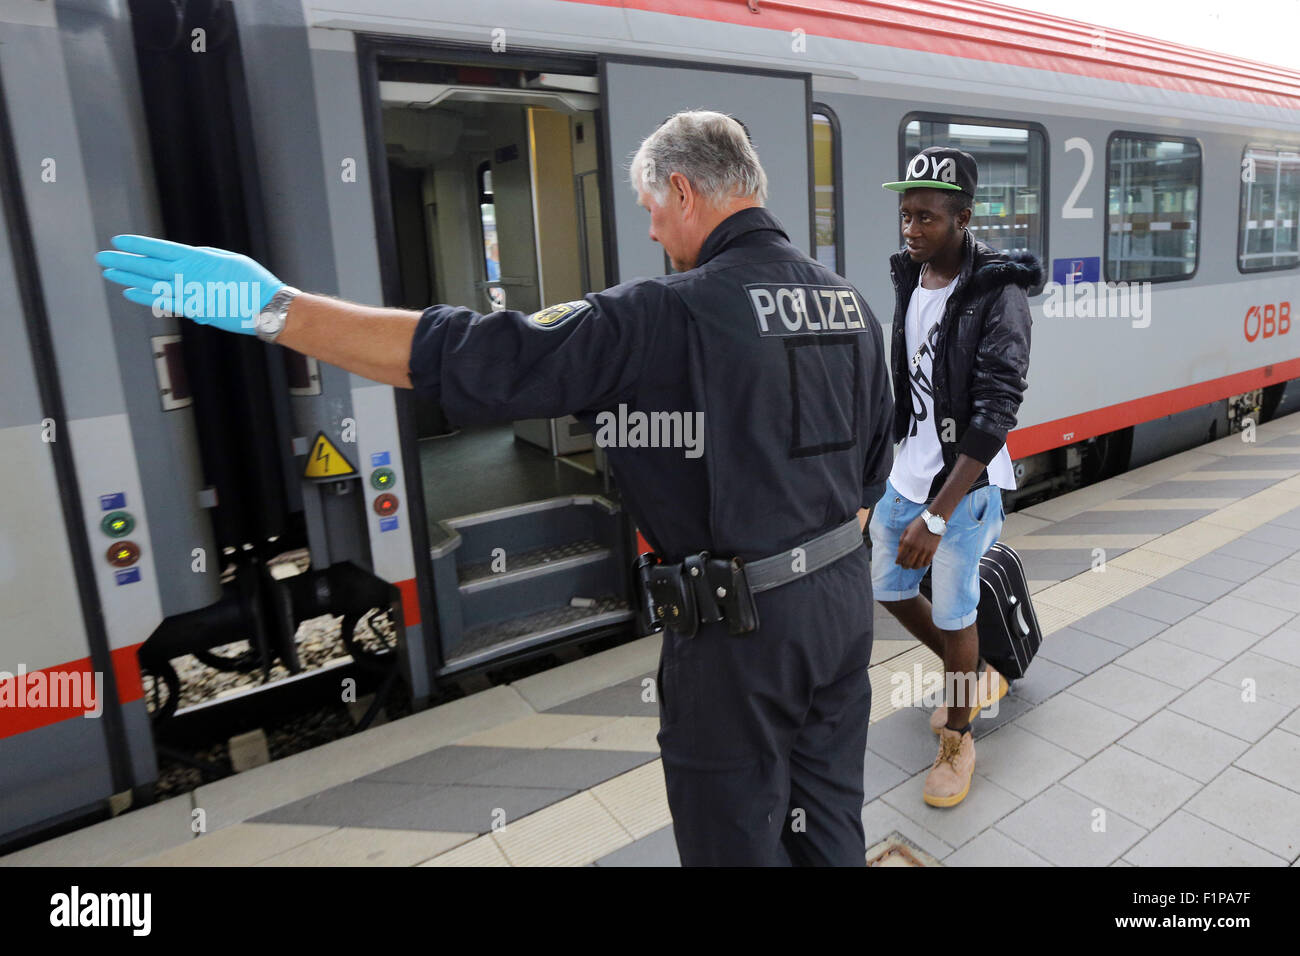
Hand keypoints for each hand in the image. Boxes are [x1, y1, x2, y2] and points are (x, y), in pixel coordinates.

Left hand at [96, 235, 283, 334]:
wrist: (267, 308)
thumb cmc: (254, 282)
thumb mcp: (231, 260)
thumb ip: (207, 258)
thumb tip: (189, 261)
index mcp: (198, 257)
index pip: (159, 248)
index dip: (137, 244)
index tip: (117, 241)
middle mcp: (188, 274)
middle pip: (148, 265)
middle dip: (123, 261)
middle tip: (102, 257)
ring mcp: (188, 293)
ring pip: (150, 283)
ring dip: (127, 278)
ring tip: (109, 273)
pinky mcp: (192, 309)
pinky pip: (162, 302)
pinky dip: (144, 296)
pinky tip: (129, 292)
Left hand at [896, 515, 939, 569]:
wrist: (933, 521)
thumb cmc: (918, 524)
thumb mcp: (906, 530)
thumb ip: (901, 541)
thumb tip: (899, 552)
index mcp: (907, 542)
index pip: (900, 556)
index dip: (898, 561)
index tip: (897, 562)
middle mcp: (915, 547)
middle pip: (908, 562)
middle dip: (904, 566)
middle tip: (903, 566)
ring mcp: (924, 550)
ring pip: (917, 565)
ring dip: (912, 567)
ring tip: (911, 566)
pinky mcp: (932, 552)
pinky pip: (926, 563)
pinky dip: (922, 565)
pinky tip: (919, 564)